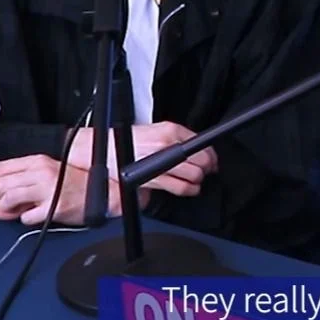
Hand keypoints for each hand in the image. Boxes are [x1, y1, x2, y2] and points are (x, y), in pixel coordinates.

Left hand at [0, 154, 143, 225]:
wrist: (103, 194)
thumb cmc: (76, 184)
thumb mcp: (48, 174)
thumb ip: (22, 183)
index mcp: (39, 161)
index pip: (1, 168)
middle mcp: (42, 173)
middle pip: (1, 186)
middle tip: (6, 205)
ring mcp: (48, 190)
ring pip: (8, 200)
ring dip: (7, 210)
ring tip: (17, 211)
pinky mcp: (53, 207)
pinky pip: (25, 217)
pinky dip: (26, 219)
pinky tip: (36, 215)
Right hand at [68, 121, 217, 196]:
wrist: (105, 149)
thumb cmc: (130, 141)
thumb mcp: (157, 130)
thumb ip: (178, 138)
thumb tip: (199, 150)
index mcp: (170, 130)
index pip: (202, 143)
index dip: (212, 155)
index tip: (214, 160)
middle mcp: (167, 145)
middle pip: (202, 160)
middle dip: (208, 168)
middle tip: (208, 171)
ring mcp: (161, 162)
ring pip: (194, 174)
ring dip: (199, 179)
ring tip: (197, 179)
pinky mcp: (153, 178)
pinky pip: (180, 187)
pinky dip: (190, 189)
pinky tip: (191, 188)